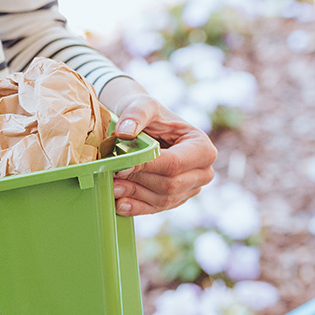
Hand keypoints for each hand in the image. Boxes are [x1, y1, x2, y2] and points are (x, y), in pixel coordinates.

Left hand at [103, 88, 216, 216]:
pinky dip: (136, 208)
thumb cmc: (149, 115)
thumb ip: (136, 114)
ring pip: (162, 200)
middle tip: (111, 177)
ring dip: (134, 195)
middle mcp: (203, 172)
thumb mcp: (143, 106)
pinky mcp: (174, 200)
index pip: (175, 164)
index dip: (147, 167)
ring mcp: (189, 189)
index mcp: (202, 148)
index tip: (122, 166)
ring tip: (111, 188)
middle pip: (169, 185)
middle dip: (139, 182)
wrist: (145, 128)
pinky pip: (155, 209)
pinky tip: (119, 204)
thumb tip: (125, 132)